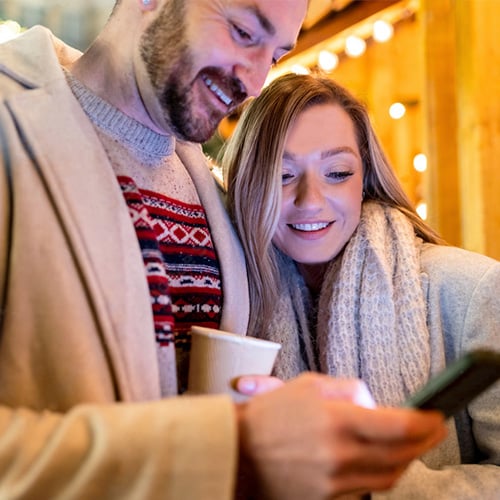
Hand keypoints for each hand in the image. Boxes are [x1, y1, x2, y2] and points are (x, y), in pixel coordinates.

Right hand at [236, 373, 446, 499]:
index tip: (436, 416)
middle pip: (401, 454)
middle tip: (434, 430)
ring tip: (412, 446)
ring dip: (406, 460)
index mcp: (336, 421)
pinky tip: (381, 461)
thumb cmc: (270, 415)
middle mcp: (340, 455)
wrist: (238, 452)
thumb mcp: (308, 385)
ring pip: (389, 477)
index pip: (397, 426)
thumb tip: (373, 403)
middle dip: (424, 441)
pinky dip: (381, 475)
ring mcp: (335, 482)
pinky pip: (366, 489)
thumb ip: (347, 389)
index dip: (424, 422)